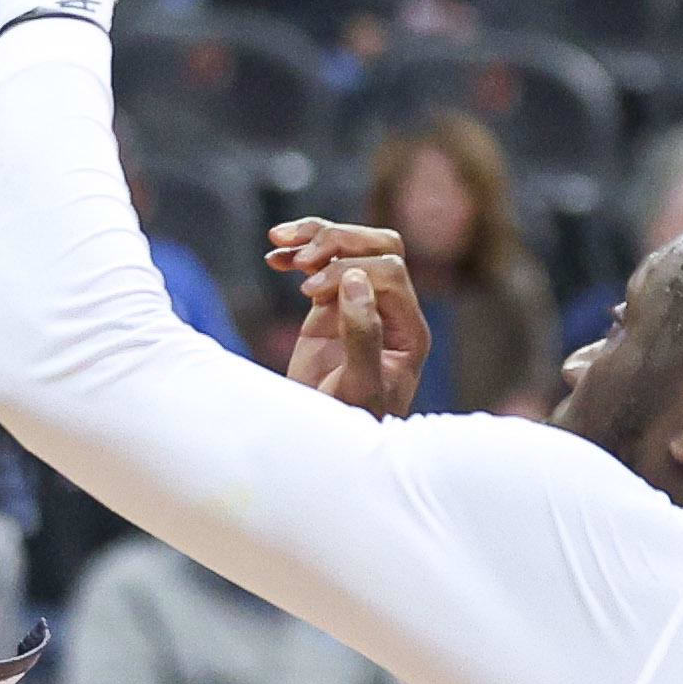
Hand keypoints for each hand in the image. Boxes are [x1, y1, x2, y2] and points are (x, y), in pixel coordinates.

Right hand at [265, 218, 428, 415]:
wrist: (322, 447)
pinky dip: (299, 254)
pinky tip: (273, 258)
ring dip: (317, 236)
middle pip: (378, 247)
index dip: (349, 271)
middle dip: (339, 241)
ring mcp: (360, 306)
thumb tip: (356, 279)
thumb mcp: (359, 386)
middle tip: (302, 256)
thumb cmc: (350, 425)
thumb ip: (362, 334)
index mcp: (408, 329)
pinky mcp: (331, 309)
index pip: (389, 272)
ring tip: (279, 239)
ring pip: (350, 248)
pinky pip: (321, 266)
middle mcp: (390, 311)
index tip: (310, 295)